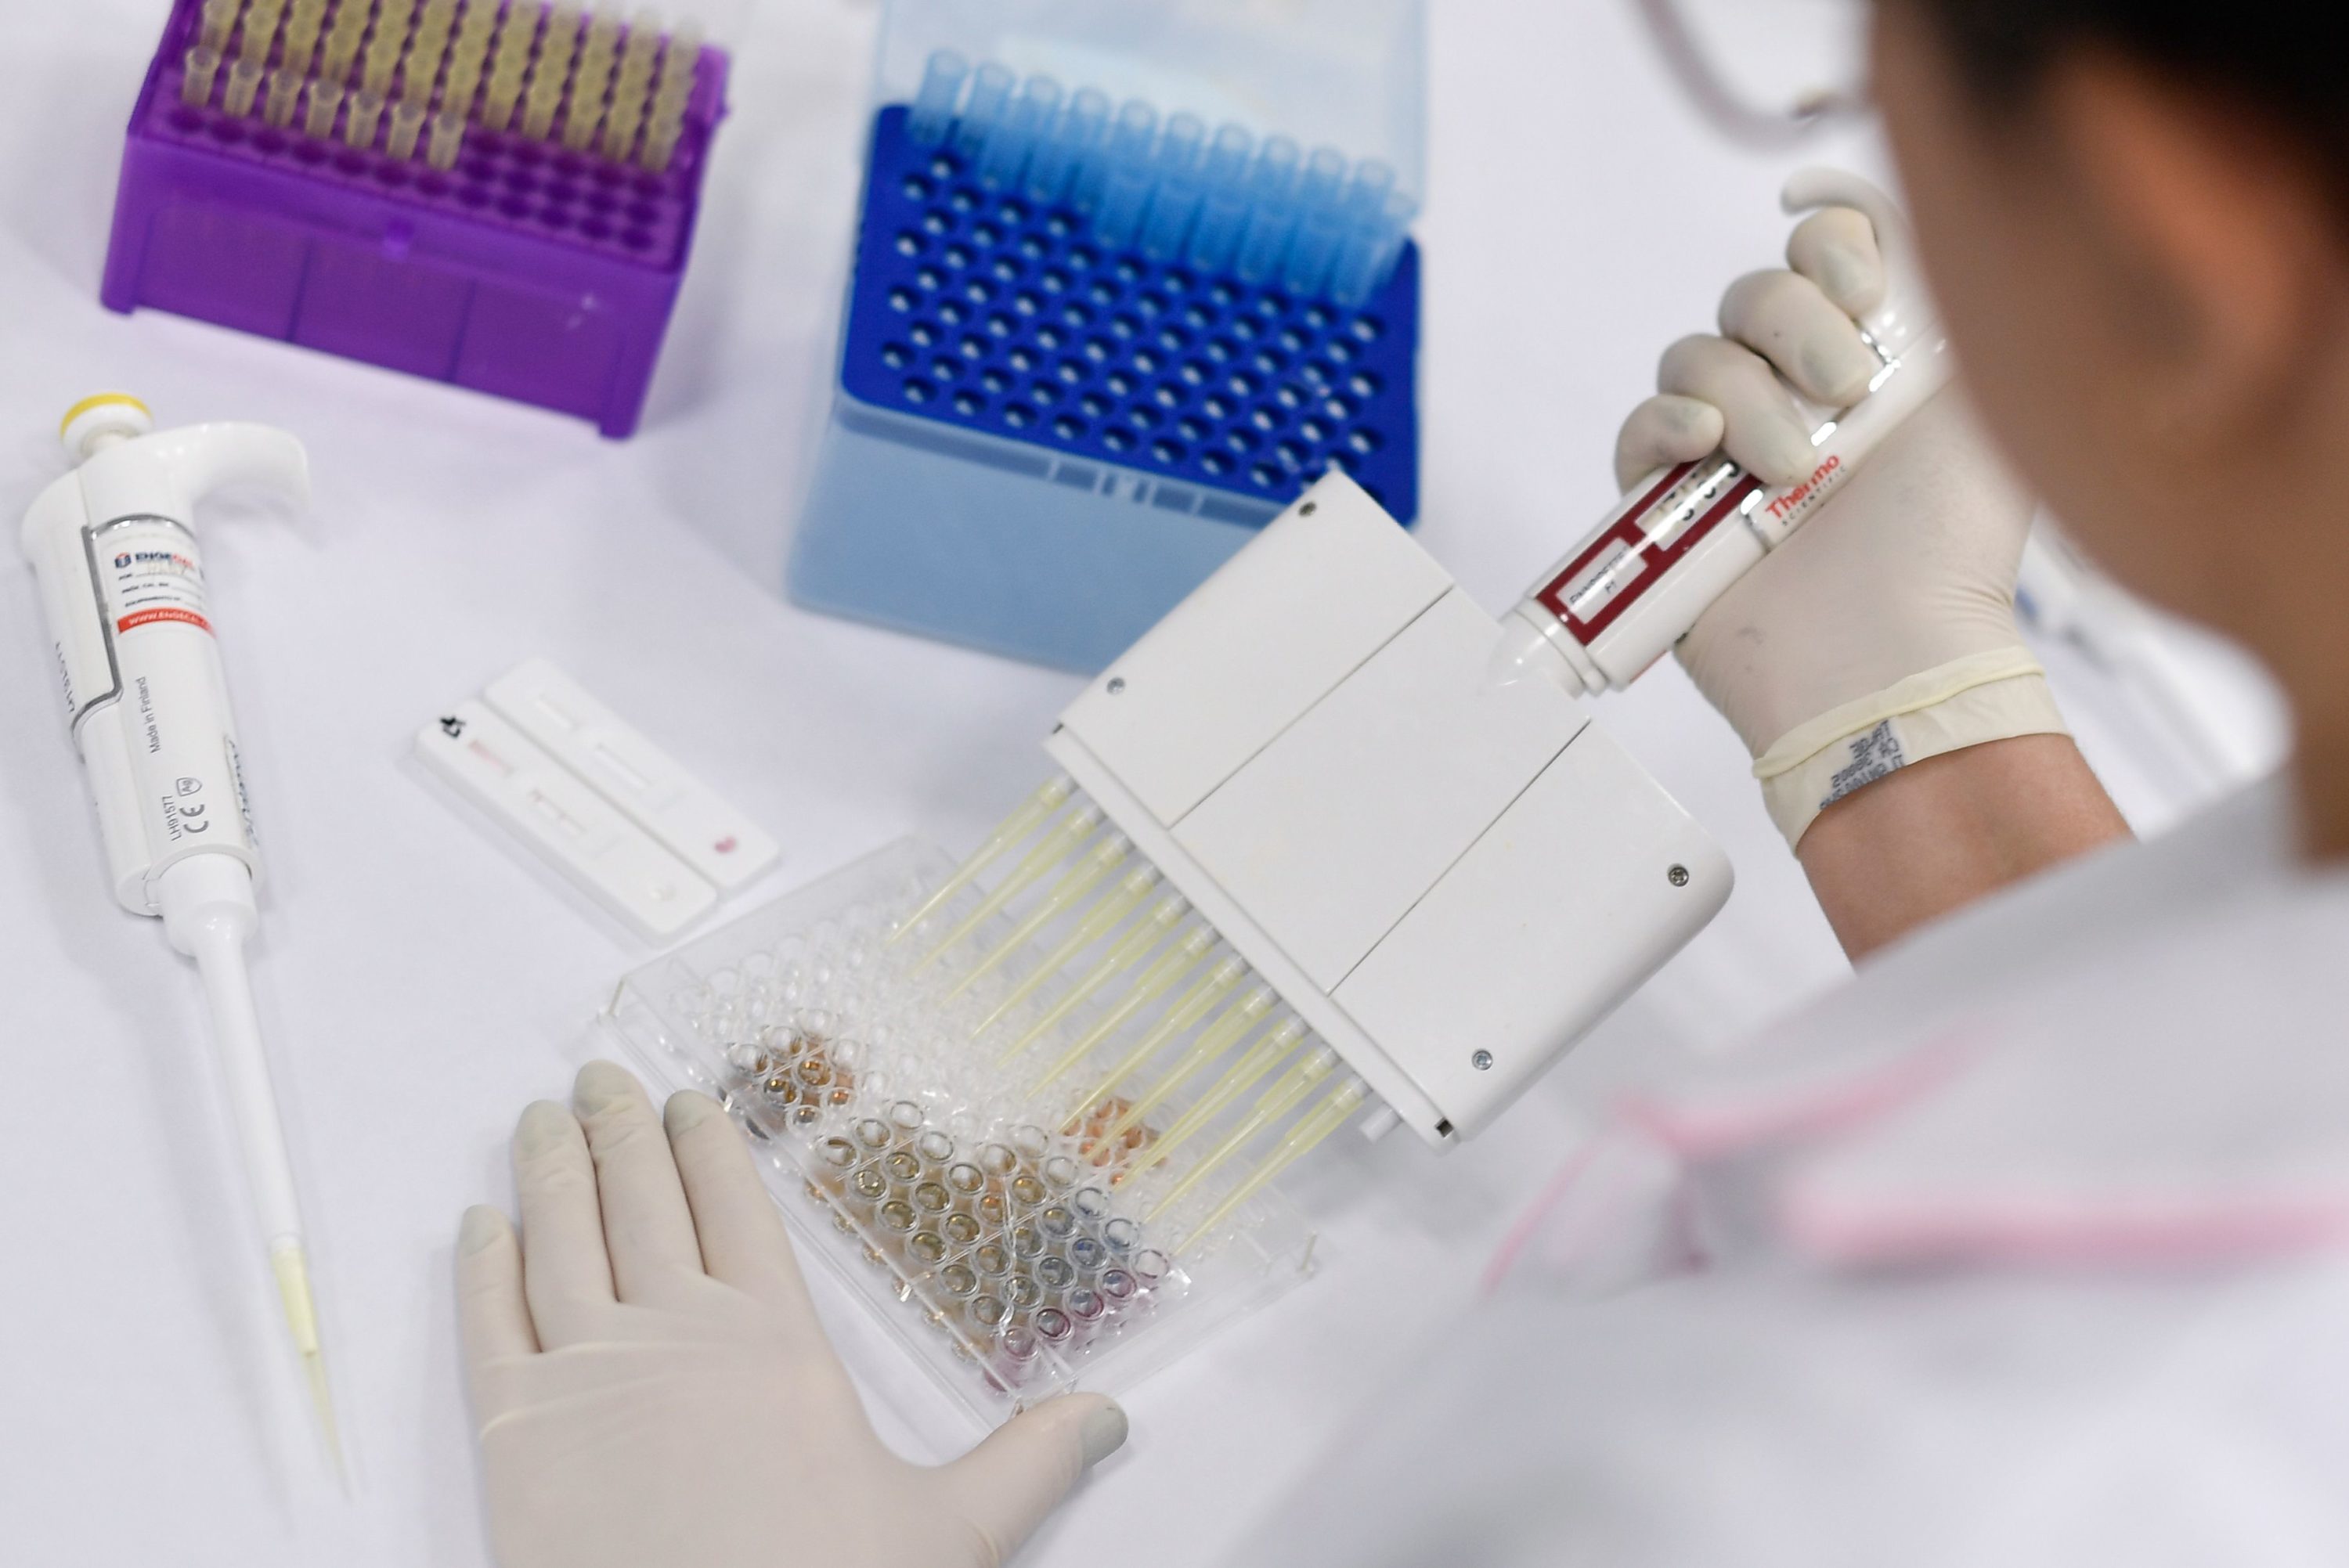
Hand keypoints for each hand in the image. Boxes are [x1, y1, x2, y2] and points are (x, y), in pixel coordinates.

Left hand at [457, 1061, 1128, 1567]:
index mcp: (774, 1340)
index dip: (708, 1143)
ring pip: (557, 1237)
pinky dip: (477, 1264)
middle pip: (639, 1200)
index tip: (689, 1097)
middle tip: (598, 1078)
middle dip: (619, 1128)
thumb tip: (1107, 1415)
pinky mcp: (511, 1431)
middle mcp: (675, 1330)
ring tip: (538, 1118)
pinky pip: (486, 1322)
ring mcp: (585, 1372)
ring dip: (547, 1169)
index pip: (734, 1208)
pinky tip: (474, 1223)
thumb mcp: (946, 1534)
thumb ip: (1024, 1464)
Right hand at [1616, 207, 2062, 848]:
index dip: (1832, 247)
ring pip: (1698, 354)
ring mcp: (1730, 449)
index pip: (1825, 249)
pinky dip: (1668, 425)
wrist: (1886, 648)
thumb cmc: (1949, 542)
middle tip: (1848, 397)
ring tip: (1794, 471)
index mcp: (1878, 356)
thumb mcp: (1983, 391)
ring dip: (1750, 398)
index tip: (1864, 290)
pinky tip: (1710, 454)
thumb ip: (1949, 282)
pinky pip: (1640, 424)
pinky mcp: (1669, 502)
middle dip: (1799, 328)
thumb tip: (1877, 201)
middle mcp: (1801, 394)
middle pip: (1757, 290)